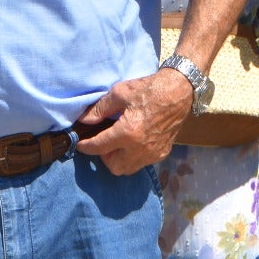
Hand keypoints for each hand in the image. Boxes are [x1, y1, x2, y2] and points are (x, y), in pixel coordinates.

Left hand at [73, 70, 191, 174]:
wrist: (178, 92)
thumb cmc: (148, 89)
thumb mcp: (119, 93)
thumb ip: (100, 109)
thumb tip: (84, 120)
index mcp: (128, 133)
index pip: (99, 147)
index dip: (86, 146)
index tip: (79, 144)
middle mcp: (140, 148)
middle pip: (114, 166)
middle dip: (104, 156)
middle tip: (103, 140)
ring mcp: (153, 153)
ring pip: (128, 168)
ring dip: (119, 159)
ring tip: (117, 142)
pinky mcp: (162, 153)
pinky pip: (142, 163)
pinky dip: (133, 157)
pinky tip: (133, 142)